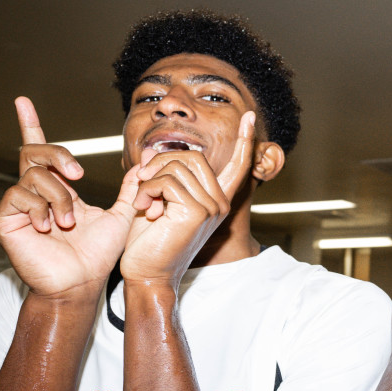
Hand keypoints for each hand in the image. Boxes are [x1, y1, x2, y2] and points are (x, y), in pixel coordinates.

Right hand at [0, 97, 138, 296]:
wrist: (82, 283)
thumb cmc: (98, 254)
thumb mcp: (121, 214)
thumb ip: (130, 188)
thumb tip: (148, 160)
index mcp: (58, 189)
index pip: (42, 151)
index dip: (30, 123)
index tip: (22, 101)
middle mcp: (34, 193)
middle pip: (34, 151)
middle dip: (59, 155)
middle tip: (79, 175)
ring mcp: (17, 207)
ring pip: (33, 176)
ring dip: (58, 197)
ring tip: (68, 223)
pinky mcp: (3, 221)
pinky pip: (17, 196)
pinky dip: (39, 209)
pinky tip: (48, 228)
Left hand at [120, 111, 254, 285]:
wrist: (146, 273)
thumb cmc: (148, 241)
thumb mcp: (156, 200)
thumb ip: (160, 175)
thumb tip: (153, 151)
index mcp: (216, 200)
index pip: (237, 166)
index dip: (245, 140)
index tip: (250, 116)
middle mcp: (219, 203)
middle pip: (193, 155)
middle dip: (161, 161)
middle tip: (142, 181)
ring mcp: (211, 207)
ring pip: (177, 166)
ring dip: (148, 180)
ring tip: (141, 202)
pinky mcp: (197, 211)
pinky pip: (167, 181)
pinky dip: (146, 190)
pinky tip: (143, 208)